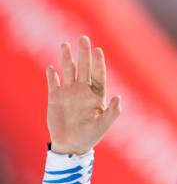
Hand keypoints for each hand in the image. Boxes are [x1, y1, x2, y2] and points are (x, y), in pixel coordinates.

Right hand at [46, 36, 120, 154]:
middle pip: (83, 68)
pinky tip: (51, 69)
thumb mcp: (103, 126)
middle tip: (84, 38)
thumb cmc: (90, 136)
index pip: (98, 75)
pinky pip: (53, 83)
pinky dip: (52, 76)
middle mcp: (82, 90)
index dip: (98, 63)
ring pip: (68, 71)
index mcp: (96, 95)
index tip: (98, 51)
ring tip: (65, 45)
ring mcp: (68, 92)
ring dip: (66, 58)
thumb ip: (112, 112)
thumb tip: (119, 98)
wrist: (71, 145)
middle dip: (84, 54)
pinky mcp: (55, 97)